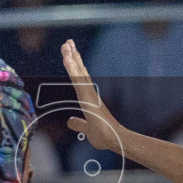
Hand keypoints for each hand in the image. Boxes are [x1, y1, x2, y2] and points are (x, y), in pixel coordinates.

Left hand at [61, 39, 125, 154]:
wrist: (115, 140)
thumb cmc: (105, 135)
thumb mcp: (86, 129)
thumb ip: (78, 124)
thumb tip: (70, 122)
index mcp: (89, 99)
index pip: (80, 78)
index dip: (75, 66)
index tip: (70, 53)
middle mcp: (90, 93)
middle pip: (80, 71)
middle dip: (73, 56)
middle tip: (68, 42)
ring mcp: (90, 94)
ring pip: (78, 73)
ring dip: (72, 59)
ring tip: (66, 45)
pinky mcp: (89, 98)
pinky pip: (78, 81)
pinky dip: (72, 69)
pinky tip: (67, 59)